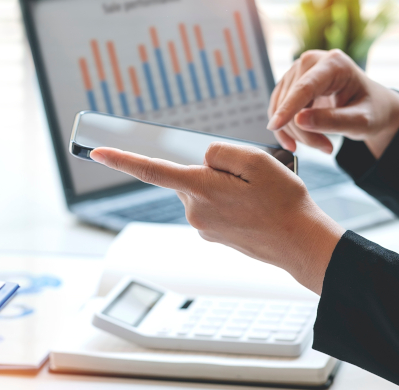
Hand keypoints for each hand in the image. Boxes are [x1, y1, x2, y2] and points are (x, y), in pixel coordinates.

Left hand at [90, 143, 344, 293]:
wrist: (301, 244)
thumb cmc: (284, 203)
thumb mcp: (257, 161)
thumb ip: (220, 153)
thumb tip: (201, 160)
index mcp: (200, 189)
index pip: (151, 170)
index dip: (121, 160)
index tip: (97, 153)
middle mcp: (194, 210)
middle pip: (189, 175)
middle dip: (213, 170)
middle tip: (249, 181)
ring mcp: (201, 226)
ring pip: (202, 190)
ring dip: (224, 187)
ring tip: (256, 198)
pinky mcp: (211, 235)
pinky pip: (213, 205)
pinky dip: (229, 201)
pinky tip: (253, 209)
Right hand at [267, 49, 398, 156]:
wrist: (372, 107)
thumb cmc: (372, 110)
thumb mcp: (362, 121)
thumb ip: (334, 121)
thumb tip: (299, 120)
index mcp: (334, 63)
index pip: (305, 88)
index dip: (289, 108)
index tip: (275, 127)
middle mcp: (311, 61)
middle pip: (292, 100)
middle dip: (303, 130)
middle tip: (326, 149)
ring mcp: (297, 70)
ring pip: (281, 107)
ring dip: (296, 132)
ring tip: (322, 144)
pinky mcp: (289, 83)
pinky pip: (278, 109)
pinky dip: (287, 129)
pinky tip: (302, 141)